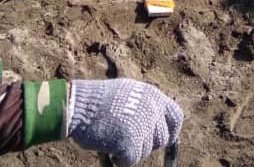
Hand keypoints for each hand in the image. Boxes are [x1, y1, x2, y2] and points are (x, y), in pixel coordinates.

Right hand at [67, 79, 182, 166]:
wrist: (77, 105)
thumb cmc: (97, 101)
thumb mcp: (128, 92)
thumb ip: (145, 105)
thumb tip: (157, 124)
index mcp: (153, 95)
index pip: (176, 117)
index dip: (171, 131)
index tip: (164, 140)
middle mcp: (152, 109)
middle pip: (161, 139)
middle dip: (146, 143)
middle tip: (128, 140)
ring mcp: (142, 125)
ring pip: (145, 151)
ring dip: (130, 150)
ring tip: (113, 137)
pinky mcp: (130, 142)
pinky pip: (131, 160)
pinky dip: (121, 160)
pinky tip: (110, 150)